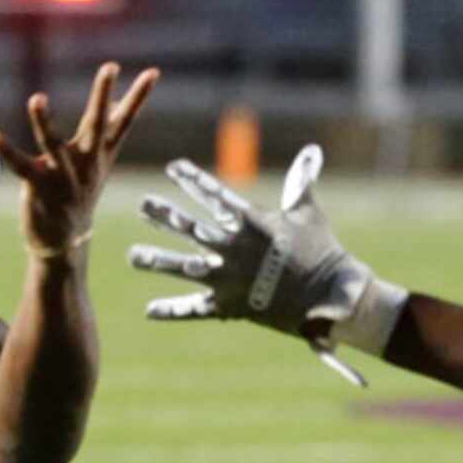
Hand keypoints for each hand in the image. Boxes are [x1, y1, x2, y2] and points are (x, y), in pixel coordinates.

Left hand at [0, 61, 158, 259]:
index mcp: (100, 153)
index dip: (138, 96)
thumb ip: (102, 131)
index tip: (153, 72)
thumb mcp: (96, 160)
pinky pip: (22, 167)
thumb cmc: (78, 191)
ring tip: (37, 98)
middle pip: (97, 124)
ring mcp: (64, 175)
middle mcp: (86, 162)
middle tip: (110, 67)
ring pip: (54, 144)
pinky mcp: (40, 187)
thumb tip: (112, 101)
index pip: (124, 120)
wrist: (66, 240)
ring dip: (45, 121)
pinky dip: (8, 152)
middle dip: (102, 94)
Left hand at [131, 144, 401, 383]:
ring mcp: (229, 279)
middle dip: (164, 215)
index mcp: (251, 223)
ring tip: (132, 257)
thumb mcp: (309, 213)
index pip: (215, 195)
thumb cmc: (322, 251)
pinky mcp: (230, 307)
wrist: (329, 296)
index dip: (193, 179)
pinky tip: (149, 310)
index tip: (173, 167)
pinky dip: (173, 311)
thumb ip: (301, 181)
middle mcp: (234, 249)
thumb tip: (313, 151)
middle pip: (190, 228)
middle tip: (142, 204)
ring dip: (156, 261)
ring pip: (183, 268)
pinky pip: (196, 309)